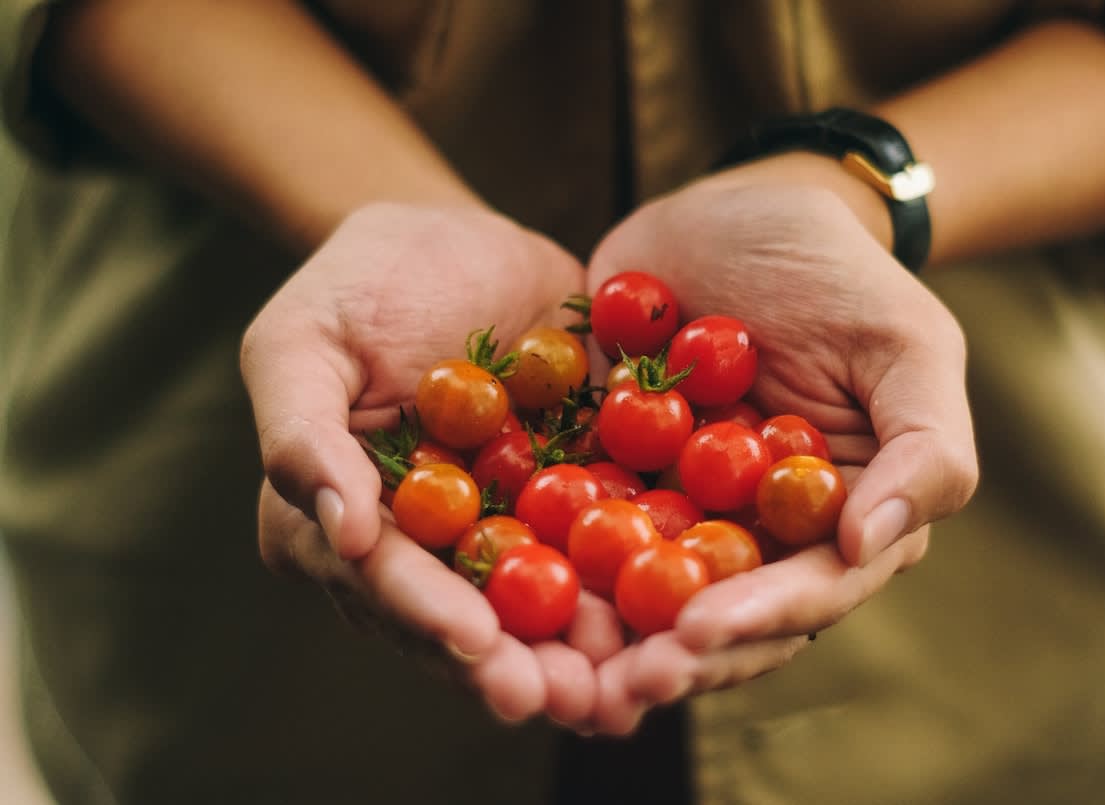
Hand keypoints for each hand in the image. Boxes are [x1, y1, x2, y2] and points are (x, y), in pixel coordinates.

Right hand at [241, 202, 612, 724]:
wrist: (459, 240)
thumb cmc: (361, 283)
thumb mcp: (301, 341)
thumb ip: (303, 435)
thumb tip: (340, 535)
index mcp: (343, 523)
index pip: (382, 581)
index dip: (427, 616)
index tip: (476, 643)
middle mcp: (422, 546)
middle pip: (464, 617)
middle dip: (513, 664)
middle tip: (563, 698)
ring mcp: (499, 528)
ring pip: (536, 603)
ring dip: (580, 649)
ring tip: (626, 683)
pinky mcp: (565, 499)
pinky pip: (599, 545)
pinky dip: (633, 580)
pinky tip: (676, 609)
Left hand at [583, 168, 978, 732]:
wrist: (736, 210)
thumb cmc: (837, 273)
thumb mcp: (907, 345)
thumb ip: (925, 449)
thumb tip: (869, 546)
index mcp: (836, 519)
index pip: (806, 592)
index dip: (755, 621)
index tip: (696, 634)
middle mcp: (756, 532)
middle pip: (717, 615)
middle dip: (669, 654)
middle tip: (615, 684)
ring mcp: (677, 507)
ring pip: (641, 591)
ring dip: (602, 635)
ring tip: (555, 667)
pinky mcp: (608, 472)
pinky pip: (572, 523)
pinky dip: (546, 556)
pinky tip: (504, 581)